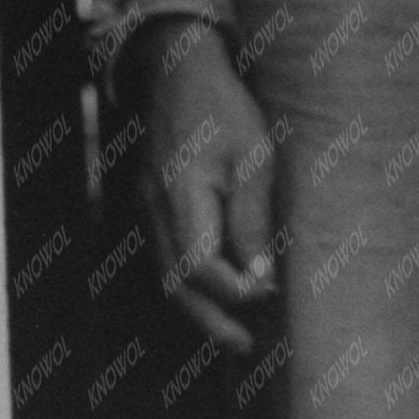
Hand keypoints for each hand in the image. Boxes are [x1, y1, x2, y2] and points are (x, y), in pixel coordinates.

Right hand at [123, 18, 277, 354]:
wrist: (174, 70)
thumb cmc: (222, 108)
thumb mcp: (253, 157)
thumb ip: (253, 220)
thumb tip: (261, 279)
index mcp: (180, 196)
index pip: (201, 267)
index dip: (237, 291)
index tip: (271, 293)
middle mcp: (154, 210)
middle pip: (177, 285)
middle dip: (212, 321)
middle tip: (247, 347)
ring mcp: (147, 210)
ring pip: (168, 276)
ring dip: (201, 310)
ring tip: (236, 336)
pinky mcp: (151, 207)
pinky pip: (167, 258)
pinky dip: (192, 285)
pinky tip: (218, 297)